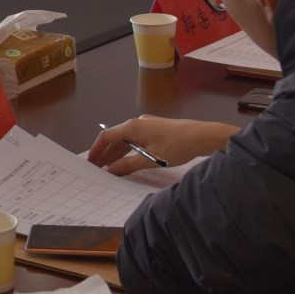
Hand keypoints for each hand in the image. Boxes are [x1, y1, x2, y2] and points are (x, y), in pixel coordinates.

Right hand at [88, 116, 240, 175]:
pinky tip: (129, 159)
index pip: (106, 137)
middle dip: (106, 153)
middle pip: (116, 138)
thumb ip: (129, 165)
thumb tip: (111, 170)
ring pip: (127, 139)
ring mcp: (148, 125)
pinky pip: (137, 139)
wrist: (203, 136)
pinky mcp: (157, 129)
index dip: (97, 150)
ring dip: (118, 152)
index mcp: (132, 127)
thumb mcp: (151, 159)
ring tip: (110, 166)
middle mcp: (137, 123)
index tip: (91, 162)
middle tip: (98, 167)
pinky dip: (129, 149)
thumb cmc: (177, 146)